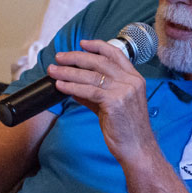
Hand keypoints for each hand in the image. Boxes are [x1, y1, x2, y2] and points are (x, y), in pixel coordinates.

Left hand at [49, 39, 154, 165]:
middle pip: (99, 62)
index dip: (97, 46)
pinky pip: (88, 91)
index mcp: (134, 78)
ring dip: (69, 72)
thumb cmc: (126, 129)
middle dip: (76, 58)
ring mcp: (124, 91)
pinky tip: (61, 86)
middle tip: (59, 57)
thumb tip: (74, 85)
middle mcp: (131, 81)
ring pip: (91, 76)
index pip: (115, 54)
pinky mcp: (115, 102)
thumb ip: (96, 93)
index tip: (82, 43)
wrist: (138, 149)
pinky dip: (72, 87)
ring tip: (53, 71)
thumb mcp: (114, 105)